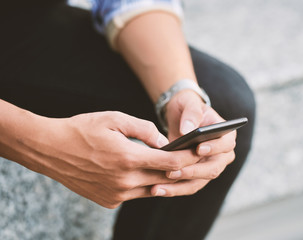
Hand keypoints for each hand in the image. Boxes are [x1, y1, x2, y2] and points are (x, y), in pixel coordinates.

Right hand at [22, 111, 202, 207]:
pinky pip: (134, 194)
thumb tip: (165, 142)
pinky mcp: (108, 201)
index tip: (201, 152)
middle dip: (181, 169)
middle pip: (164, 179)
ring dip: (163, 179)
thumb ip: (144, 130)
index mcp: (128, 159)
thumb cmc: (82, 129)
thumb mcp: (115, 119)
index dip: (189, 158)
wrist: (50, 149)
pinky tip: (144, 173)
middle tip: (193, 159)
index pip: (170, 163)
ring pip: (151, 189)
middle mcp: (124, 182)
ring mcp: (116, 194)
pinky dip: (143, 184)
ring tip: (172, 166)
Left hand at [152, 90, 236, 196]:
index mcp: (227, 136)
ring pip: (198, 182)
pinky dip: (172, 189)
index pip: (225, 145)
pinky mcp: (196, 176)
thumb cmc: (188, 108)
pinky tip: (156, 189)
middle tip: (172, 172)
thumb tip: (187, 130)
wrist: (180, 118)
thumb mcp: (190, 103)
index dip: (213, 148)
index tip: (198, 149)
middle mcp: (222, 155)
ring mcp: (209, 168)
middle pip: (212, 169)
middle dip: (192, 172)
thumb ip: (191, 113)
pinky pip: (186, 186)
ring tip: (158, 187)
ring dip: (178, 186)